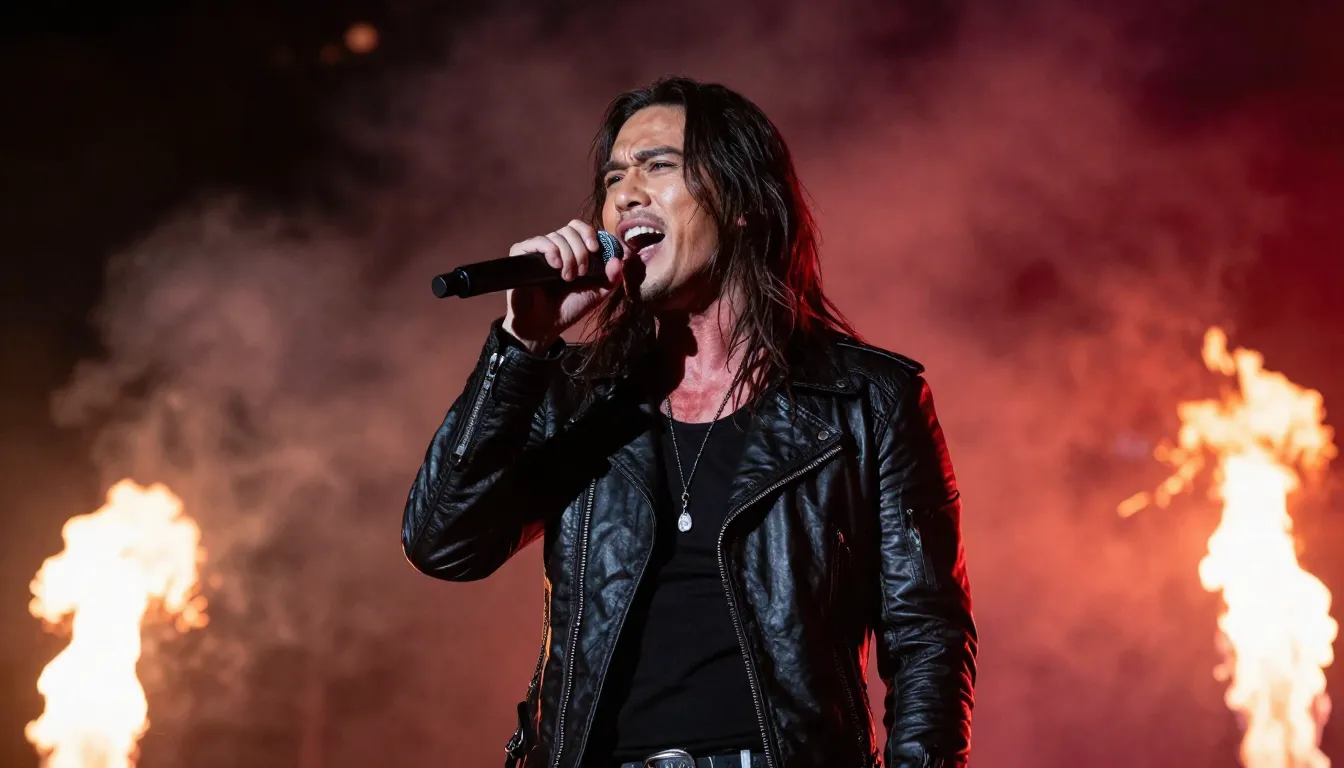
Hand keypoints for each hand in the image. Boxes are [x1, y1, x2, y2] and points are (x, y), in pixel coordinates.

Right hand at [502, 219, 624, 353]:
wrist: (545, 326)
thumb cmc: (569, 308)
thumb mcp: (598, 293)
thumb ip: (612, 277)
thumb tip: (619, 259)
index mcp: (573, 251)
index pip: (580, 228)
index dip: (589, 234)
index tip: (595, 249)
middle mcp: (556, 247)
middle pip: (570, 230)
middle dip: (581, 251)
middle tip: (581, 273)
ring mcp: (538, 250)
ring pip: (557, 236)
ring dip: (568, 256)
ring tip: (567, 277)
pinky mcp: (522, 254)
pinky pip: (539, 241)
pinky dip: (551, 250)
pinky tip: (556, 266)